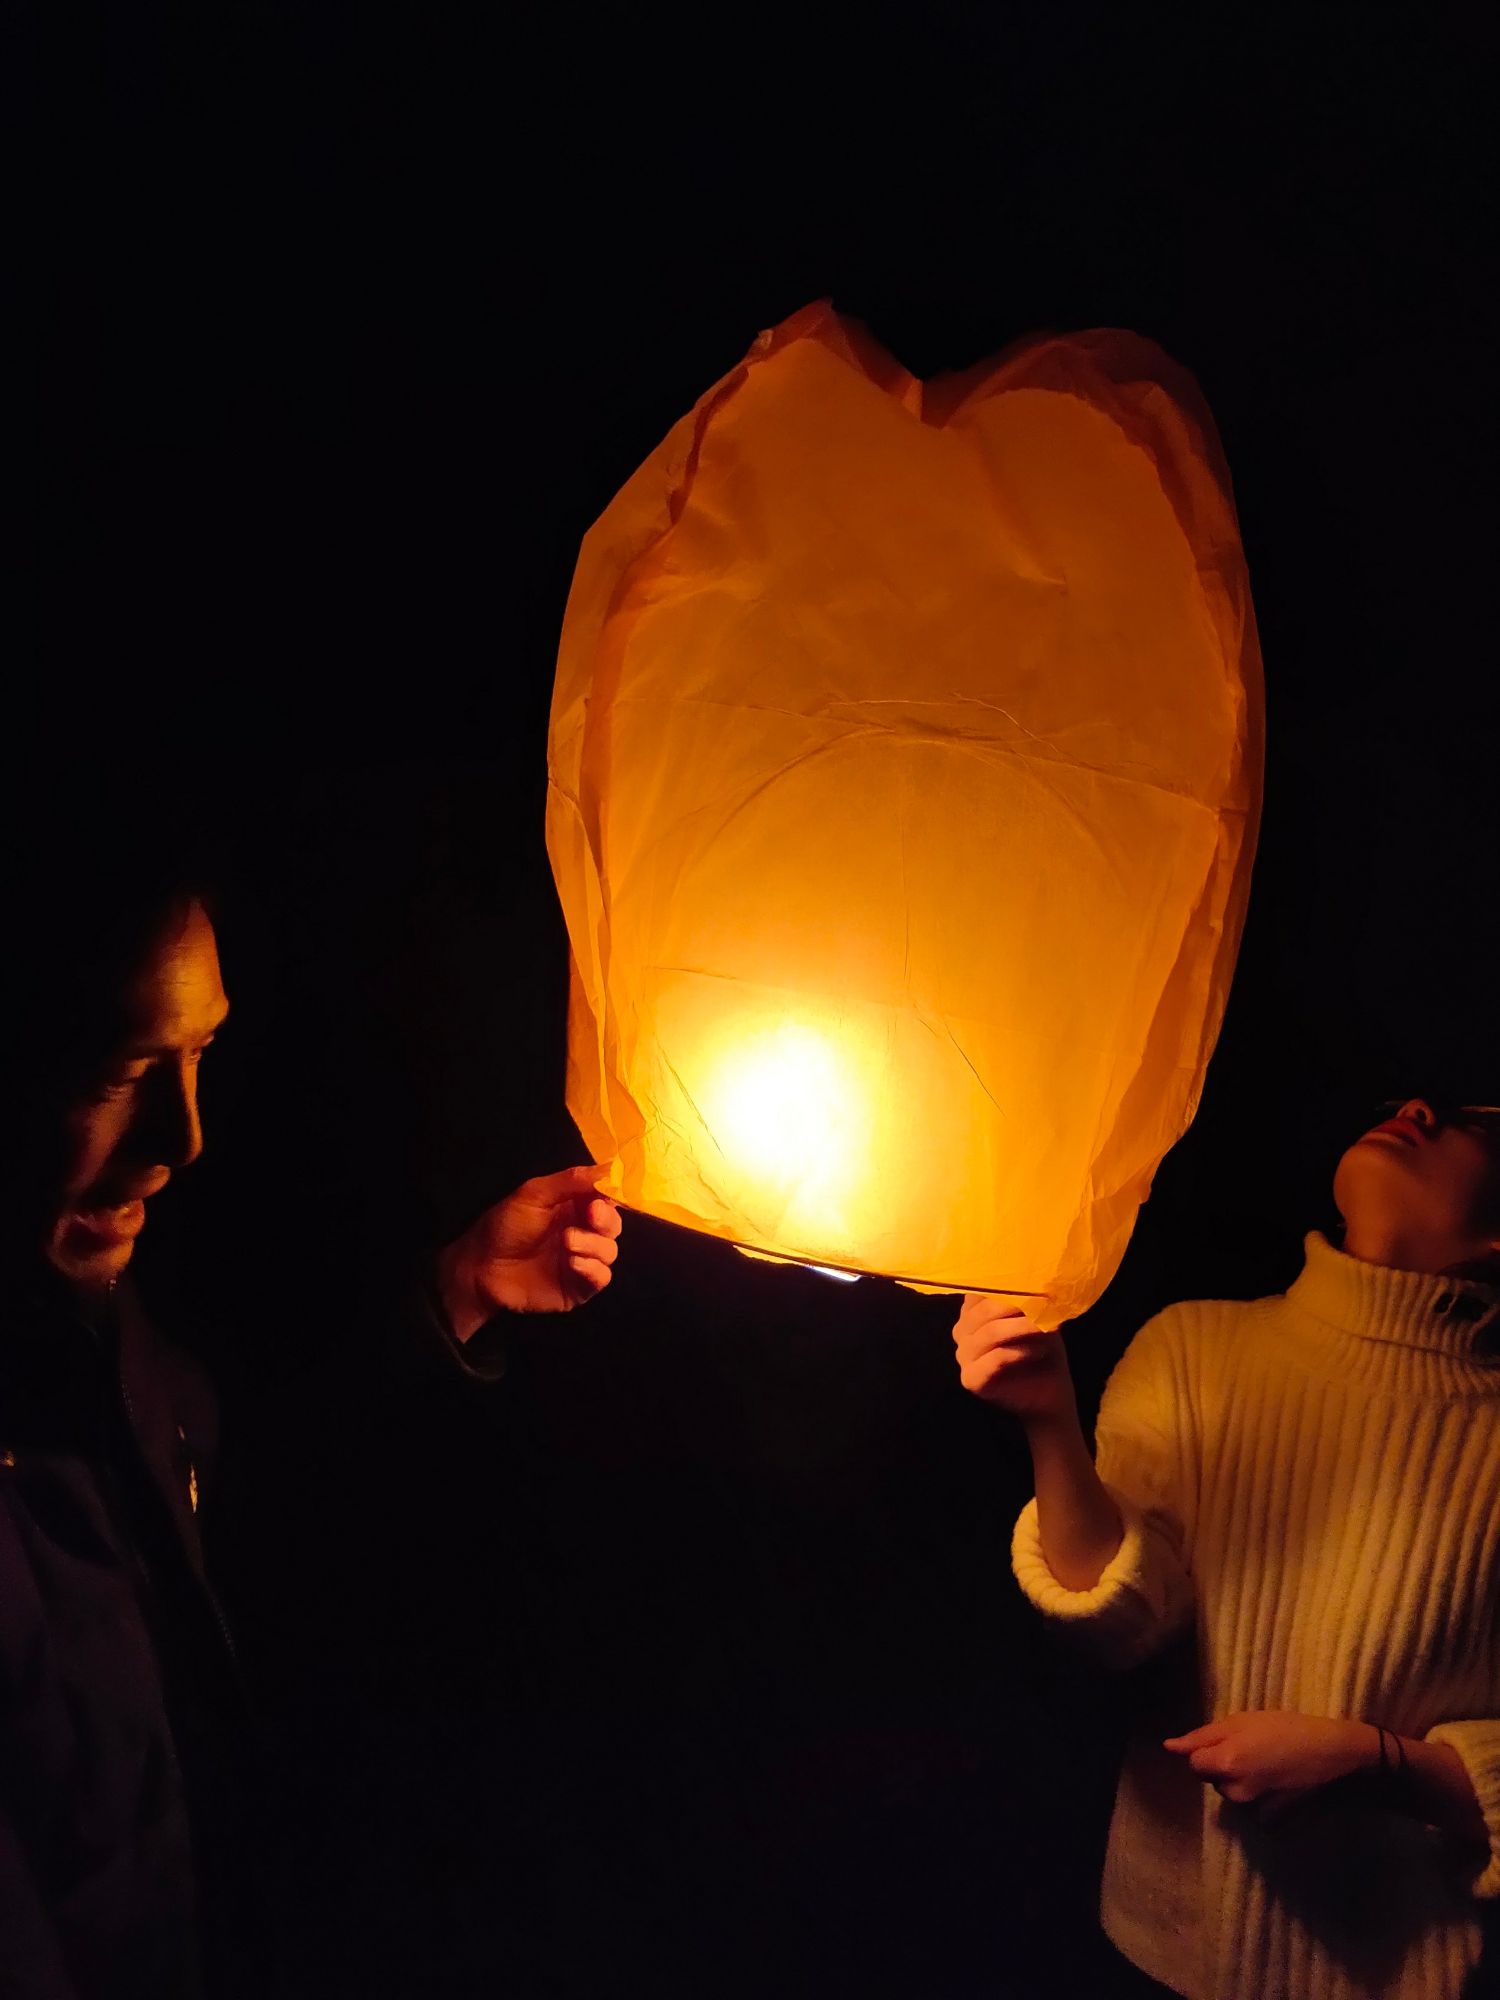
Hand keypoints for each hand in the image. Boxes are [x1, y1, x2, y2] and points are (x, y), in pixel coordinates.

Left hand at [437, 1165, 622, 1339]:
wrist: (482, 1267)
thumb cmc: (505, 1226)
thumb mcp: (535, 1194)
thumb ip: (571, 1180)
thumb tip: (609, 1168)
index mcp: (574, 1206)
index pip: (607, 1198)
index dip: (611, 1196)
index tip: (603, 1195)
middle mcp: (583, 1232)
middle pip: (613, 1225)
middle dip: (605, 1220)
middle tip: (590, 1215)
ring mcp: (583, 1260)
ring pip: (610, 1251)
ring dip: (593, 1244)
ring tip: (567, 1242)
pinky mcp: (579, 1287)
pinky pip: (602, 1278)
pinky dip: (593, 1269)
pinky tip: (573, 1263)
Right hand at [951, 1294, 1073, 1422]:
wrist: (1050, 1391)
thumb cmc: (1042, 1348)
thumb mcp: (1036, 1316)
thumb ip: (1025, 1298)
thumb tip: (1030, 1275)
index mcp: (972, 1312)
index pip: (978, 1290)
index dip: (1004, 1285)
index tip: (1031, 1283)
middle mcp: (961, 1331)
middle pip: (983, 1311)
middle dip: (1016, 1306)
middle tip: (1042, 1306)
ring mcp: (963, 1356)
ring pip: (990, 1333)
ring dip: (1022, 1328)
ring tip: (1044, 1329)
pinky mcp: (971, 1379)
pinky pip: (995, 1359)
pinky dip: (1020, 1352)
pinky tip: (1038, 1351)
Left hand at [1163, 1712, 1372, 1813]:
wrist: (1331, 1752)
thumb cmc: (1285, 1728)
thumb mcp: (1241, 1721)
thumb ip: (1202, 1737)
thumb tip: (1169, 1747)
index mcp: (1226, 1764)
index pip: (1194, 1763)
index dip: (1207, 1750)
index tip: (1228, 1741)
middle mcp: (1236, 1791)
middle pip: (1212, 1779)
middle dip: (1222, 1765)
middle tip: (1250, 1748)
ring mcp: (1254, 1809)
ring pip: (1230, 1792)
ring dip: (1238, 1779)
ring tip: (1265, 1761)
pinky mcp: (1270, 1820)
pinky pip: (1250, 1804)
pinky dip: (1256, 1793)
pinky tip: (1275, 1779)